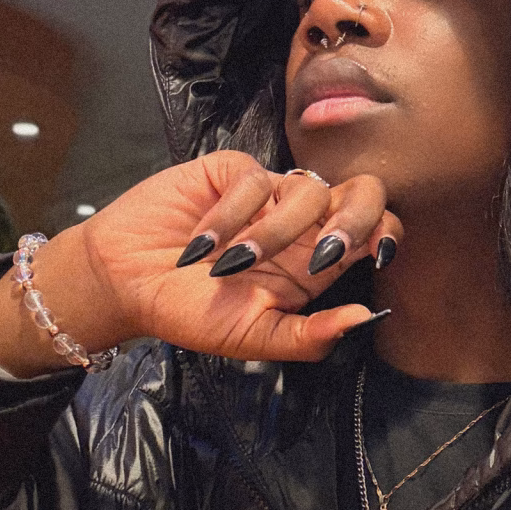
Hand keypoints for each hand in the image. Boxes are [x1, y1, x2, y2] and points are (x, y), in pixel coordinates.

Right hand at [0, 153, 400, 376]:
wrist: (125, 286)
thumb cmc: (190, 314)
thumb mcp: (253, 337)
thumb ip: (308, 336)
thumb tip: (364, 320)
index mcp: (315, 263)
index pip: (375, 231)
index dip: (385, 233)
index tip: (374, 255)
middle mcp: (300, 225)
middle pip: (361, 193)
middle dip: (355, 217)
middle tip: (325, 253)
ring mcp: (267, 194)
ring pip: (307, 190)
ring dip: (273, 234)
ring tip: (229, 268)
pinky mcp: (230, 171)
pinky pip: (253, 180)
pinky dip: (230, 218)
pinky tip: (199, 245)